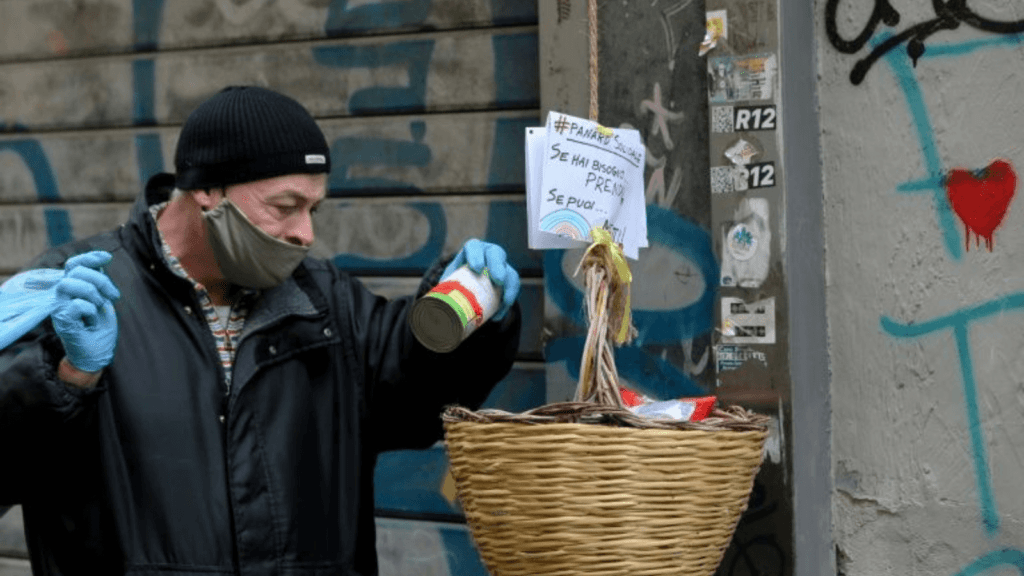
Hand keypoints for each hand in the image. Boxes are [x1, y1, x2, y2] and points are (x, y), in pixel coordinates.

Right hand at [51, 251, 120, 373]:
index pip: (74, 264)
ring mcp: (59, 307)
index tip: (108, 258)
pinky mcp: (60, 320)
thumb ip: (99, 281)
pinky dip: (90, 311)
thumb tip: (103, 259)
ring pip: (68, 284)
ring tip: (99, 307)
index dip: (89, 257)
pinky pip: (75, 305)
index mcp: (73, 288)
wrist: (97, 353)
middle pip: (76, 271)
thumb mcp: (103, 299)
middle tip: (112, 296)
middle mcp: (62, 295)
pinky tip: (91, 321)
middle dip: (100, 280)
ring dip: (92, 294)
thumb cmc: (100, 327)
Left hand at [443, 239, 519, 320]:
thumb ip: (438, 293)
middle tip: (498, 279)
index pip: (473, 246)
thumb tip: (426, 311)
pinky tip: (498, 315)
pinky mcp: (508, 281)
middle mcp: (488, 255)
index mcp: (470, 251)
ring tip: (505, 302)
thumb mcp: (445, 285)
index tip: (476, 268)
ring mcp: (501, 267)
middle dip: (498, 266)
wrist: (465, 292)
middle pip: (496, 254)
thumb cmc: (453, 286)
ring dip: (509, 287)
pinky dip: (507, 303)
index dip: (476, 254)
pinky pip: (513, 289)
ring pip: (510, 272)